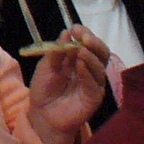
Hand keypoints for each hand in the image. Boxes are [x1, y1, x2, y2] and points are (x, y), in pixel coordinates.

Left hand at [27, 27, 111, 143]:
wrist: (42, 114)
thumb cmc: (44, 88)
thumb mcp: (46, 66)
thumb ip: (56, 52)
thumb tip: (66, 32)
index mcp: (78, 58)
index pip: (88, 43)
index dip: (84, 34)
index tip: (75, 28)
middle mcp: (89, 68)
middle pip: (101, 52)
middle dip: (94, 42)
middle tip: (84, 37)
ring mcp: (93, 83)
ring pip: (100, 67)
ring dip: (91, 57)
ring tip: (80, 51)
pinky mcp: (94, 97)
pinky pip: (94, 84)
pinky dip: (88, 73)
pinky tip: (80, 65)